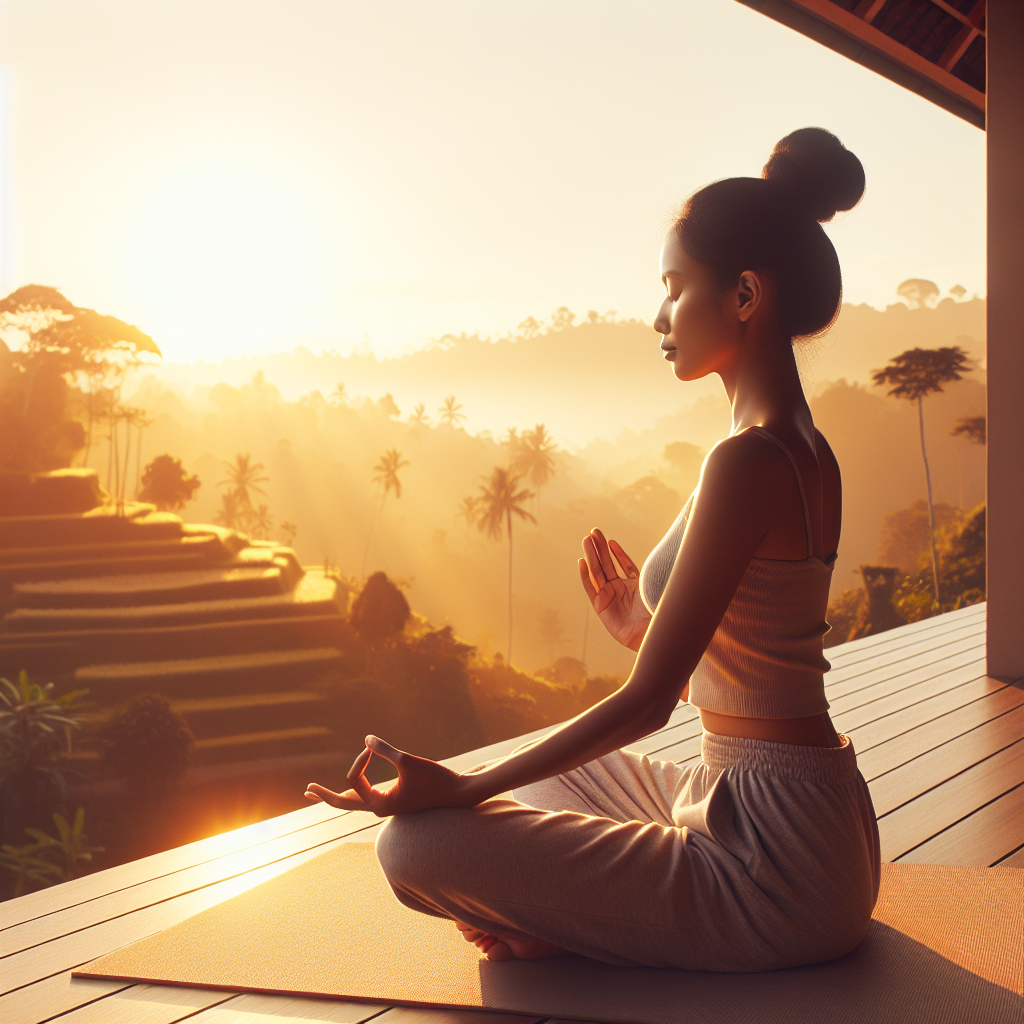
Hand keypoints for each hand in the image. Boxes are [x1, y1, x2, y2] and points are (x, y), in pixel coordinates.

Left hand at [304, 735, 472, 816]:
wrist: (459, 794)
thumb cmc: (435, 779)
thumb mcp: (408, 761)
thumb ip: (386, 750)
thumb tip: (366, 738)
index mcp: (379, 805)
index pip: (355, 781)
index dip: (360, 759)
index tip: (372, 747)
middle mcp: (379, 809)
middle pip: (343, 803)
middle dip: (324, 795)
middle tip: (307, 789)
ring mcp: (386, 806)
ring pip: (354, 802)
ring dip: (335, 795)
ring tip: (316, 793)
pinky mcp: (394, 800)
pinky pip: (366, 797)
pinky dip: (353, 793)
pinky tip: (349, 790)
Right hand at [579, 529, 650, 650]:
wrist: (649, 634)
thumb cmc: (655, 612)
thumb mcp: (654, 587)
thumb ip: (651, 573)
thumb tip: (664, 556)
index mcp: (634, 586)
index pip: (624, 565)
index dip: (617, 553)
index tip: (611, 540)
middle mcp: (620, 590)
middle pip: (608, 565)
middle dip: (600, 548)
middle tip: (593, 532)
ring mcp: (609, 597)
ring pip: (598, 572)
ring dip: (592, 556)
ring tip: (586, 540)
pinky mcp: (600, 606)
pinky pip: (590, 587)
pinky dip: (585, 575)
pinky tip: (581, 561)